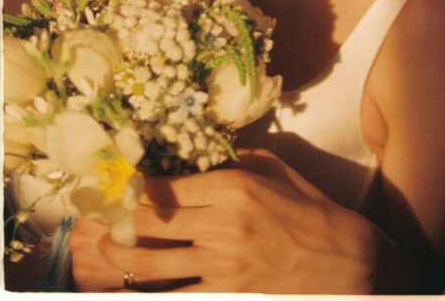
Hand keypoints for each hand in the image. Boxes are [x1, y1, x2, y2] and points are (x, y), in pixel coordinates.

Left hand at [74, 151, 378, 293]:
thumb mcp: (275, 170)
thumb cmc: (309, 209)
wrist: (343, 261)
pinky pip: (177, 296)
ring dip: (121, 260)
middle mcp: (222, 225)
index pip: (164, 188)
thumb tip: (198, 157)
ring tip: (107, 252)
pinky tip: (135, 286)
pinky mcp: (228, 297)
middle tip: (100, 218)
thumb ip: (234, 160)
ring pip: (151, 266)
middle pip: (148, 225)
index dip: (132, 190)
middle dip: (117, 222)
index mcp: (233, 187)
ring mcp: (222, 267)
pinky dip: (151, 292)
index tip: (117, 188)